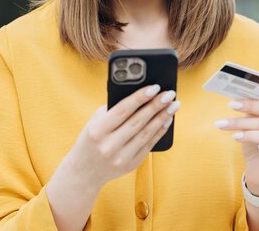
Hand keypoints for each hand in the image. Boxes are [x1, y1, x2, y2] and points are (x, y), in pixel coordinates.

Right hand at [64, 84, 179, 188]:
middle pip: (138, 121)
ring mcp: (121, 157)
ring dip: (163, 117)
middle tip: (170, 94)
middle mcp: (109, 145)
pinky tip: (168, 119)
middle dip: (156, 105)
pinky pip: (150, 144)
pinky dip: (160, 130)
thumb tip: (141, 93)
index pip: (122, 111)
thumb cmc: (92, 139)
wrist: (84, 172)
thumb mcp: (95, 122)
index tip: (155, 87)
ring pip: (146, 133)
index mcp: (97, 131)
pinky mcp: (131, 164)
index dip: (140, 97)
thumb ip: (114, 108)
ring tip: (174, 105)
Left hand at [215, 99, 258, 195]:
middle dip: (242, 122)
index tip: (231, 104)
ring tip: (234, 136)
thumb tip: (238, 98)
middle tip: (223, 123)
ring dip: (250, 135)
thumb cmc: (255, 145)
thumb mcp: (250, 128)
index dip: (250, 105)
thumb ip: (249, 114)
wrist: (258, 171)